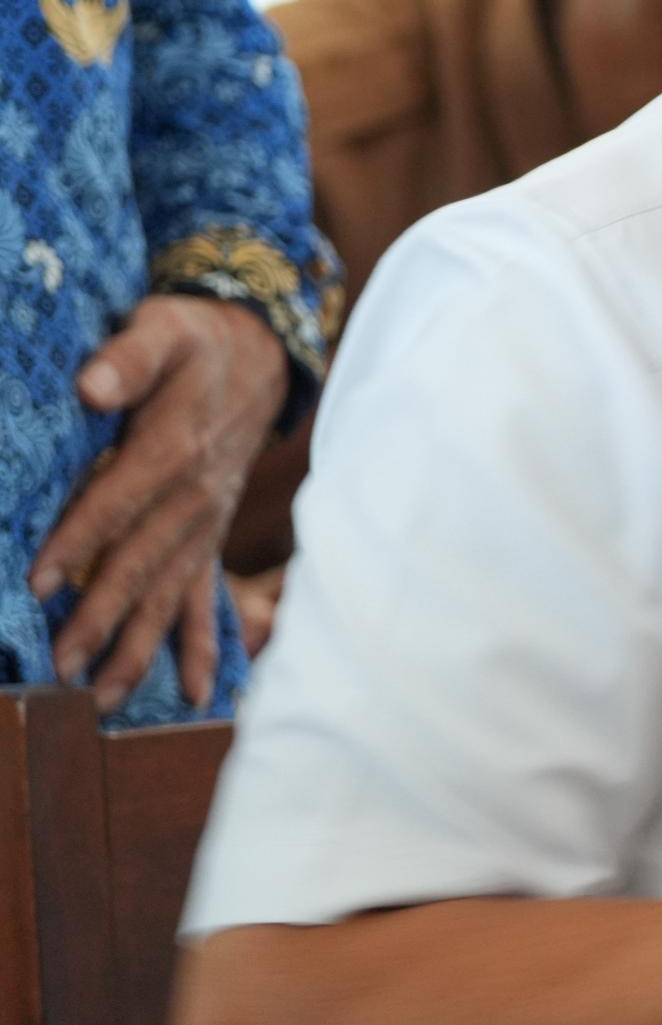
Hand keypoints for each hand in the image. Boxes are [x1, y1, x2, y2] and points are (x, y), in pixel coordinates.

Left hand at [31, 295, 284, 705]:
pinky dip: (203, 644)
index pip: (121, 500)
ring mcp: (207, 523)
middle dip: (102, 616)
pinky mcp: (211, 535)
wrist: (260, 356)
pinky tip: (195, 690)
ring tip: (103, 696)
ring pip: (169, 592)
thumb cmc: (197, 342)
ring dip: (138, 645)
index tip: (39, 581)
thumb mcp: (165, 327)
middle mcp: (196, 496)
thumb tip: (92, 386)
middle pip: (142, 563)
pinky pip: (208, 596)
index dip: (80, 541)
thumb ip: (130, 356)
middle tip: (62, 665)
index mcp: (177, 447)